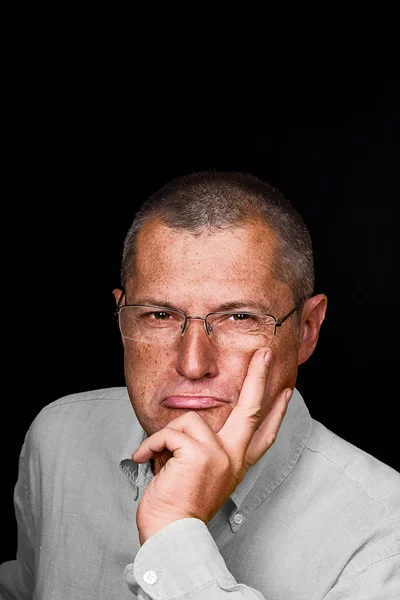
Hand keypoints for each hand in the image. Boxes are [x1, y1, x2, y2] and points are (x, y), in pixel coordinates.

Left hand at [131, 348, 291, 543]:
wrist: (170, 535)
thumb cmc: (177, 506)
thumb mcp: (197, 475)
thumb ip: (201, 450)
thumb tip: (189, 427)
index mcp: (234, 463)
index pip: (263, 434)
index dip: (276, 413)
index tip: (286, 392)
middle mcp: (232, 457)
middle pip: (251, 408)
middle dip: (259, 377)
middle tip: (264, 353)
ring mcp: (219, 454)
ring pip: (188, 420)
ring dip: (164, 440)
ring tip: (158, 462)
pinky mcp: (201, 453)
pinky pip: (169, 432)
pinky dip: (151, 446)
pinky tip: (147, 461)